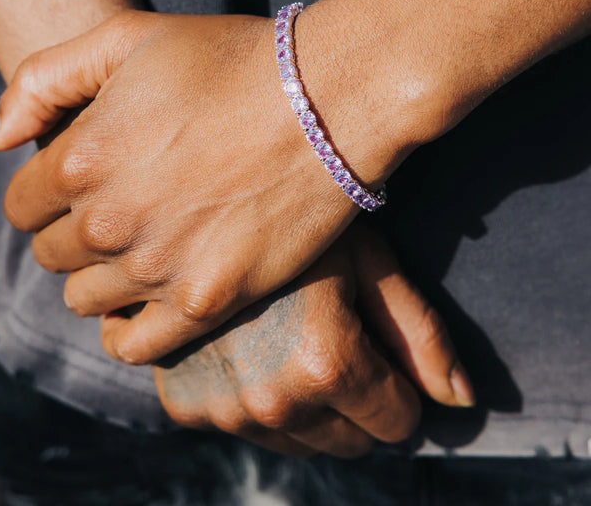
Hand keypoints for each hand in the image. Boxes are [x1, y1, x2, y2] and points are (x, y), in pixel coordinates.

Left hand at [0, 10, 371, 363]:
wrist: (328, 103)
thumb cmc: (235, 64)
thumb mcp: (131, 38)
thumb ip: (44, 80)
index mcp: (80, 159)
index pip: (23, 206)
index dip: (49, 198)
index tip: (86, 191)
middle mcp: (109, 221)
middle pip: (55, 256)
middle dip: (75, 238)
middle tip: (123, 218)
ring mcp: (158, 267)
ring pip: (88, 300)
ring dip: (102, 281)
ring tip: (141, 256)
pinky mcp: (207, 300)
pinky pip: (136, 345)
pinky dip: (128, 332)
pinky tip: (144, 311)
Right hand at [154, 225, 474, 457]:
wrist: (202, 206)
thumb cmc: (301, 223)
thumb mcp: (369, 261)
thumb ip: (421, 334)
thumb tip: (462, 402)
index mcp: (325, 363)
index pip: (398, 423)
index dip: (399, 387)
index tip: (380, 348)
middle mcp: (270, 400)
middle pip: (352, 442)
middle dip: (357, 402)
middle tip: (336, 338)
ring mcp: (222, 409)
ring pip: (302, 443)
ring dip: (310, 407)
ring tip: (292, 340)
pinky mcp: (186, 407)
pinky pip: (249, 429)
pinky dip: (258, 401)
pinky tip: (250, 348)